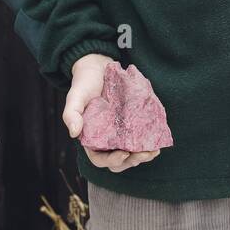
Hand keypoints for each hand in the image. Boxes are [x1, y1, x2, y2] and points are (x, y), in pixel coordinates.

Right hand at [63, 53, 160, 173]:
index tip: (124, 153)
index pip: (100, 159)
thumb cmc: (84, 84)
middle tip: (144, 154)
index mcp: (91, 139)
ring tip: (154, 151)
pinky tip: (158, 138)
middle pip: (119, 160)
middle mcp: (107, 140)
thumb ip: (71, 114)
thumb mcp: (74, 97)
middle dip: (132, 161)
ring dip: (142, 155)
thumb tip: (74, 133)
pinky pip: (140, 137)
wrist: (98, 68)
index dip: (112, 160)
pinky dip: (149, 141)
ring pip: (132, 152)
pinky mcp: (132, 122)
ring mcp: (120, 132)